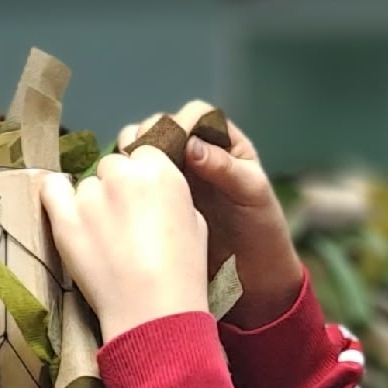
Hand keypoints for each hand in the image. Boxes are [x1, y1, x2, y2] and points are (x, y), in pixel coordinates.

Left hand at [42, 147, 211, 336]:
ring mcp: (90, 195)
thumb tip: (153, 189)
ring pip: (86, 184)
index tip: (142, 199)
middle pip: (112, 165)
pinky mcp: (64, 217)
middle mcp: (123, 174)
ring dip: (92, 201)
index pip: (142, 152)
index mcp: (160, 170)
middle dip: (117, 186)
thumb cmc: (182, 272)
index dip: (142, 176)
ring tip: (102, 237)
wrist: (154, 311)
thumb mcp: (194, 220)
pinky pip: (52, 189)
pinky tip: (67, 213)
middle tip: (123, 221)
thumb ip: (170, 193)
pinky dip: (58, 198)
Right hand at [113, 116, 302, 329]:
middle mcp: (198, 154)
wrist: (253, 272)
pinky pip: (142, 181)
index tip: (171, 141)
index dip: (181, 121)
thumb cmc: (262, 228)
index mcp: (225, 144)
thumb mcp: (251, 194)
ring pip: (148, 152)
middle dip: (150, 136)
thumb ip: (225, 169)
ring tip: (132, 174)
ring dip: (136, 157)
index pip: (197, 115)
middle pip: (165, 128)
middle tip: (143, 157)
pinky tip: (125, 191)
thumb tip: (192, 146)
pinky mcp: (162, 199)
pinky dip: (132, 181)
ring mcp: (177, 176)